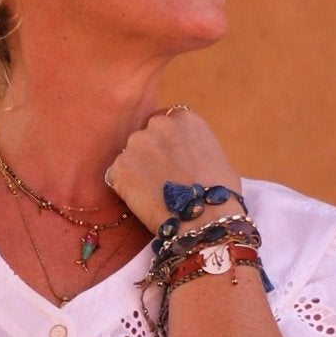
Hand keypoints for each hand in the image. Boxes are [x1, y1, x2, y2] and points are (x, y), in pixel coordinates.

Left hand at [104, 105, 242, 235]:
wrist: (205, 219)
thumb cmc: (219, 195)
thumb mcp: (215, 155)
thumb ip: (193, 146)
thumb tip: (185, 157)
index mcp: (184, 117)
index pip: (165, 125)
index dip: (165, 147)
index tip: (168, 164)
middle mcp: (159, 123)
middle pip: (145, 138)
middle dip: (149, 158)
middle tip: (159, 183)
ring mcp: (137, 144)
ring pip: (129, 157)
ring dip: (136, 173)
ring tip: (152, 196)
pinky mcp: (121, 167)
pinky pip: (116, 177)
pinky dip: (124, 190)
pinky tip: (142, 204)